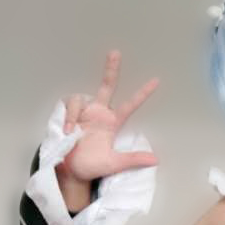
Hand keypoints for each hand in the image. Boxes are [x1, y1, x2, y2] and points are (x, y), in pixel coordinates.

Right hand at [60, 51, 159, 186]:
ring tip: (71, 133)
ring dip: (75, 115)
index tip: (156, 81)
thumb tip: (157, 159)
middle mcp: (99, 112)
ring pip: (80, 98)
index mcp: (112, 122)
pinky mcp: (69, 112)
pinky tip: (67, 130)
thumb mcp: (114, 163)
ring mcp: (84, 111)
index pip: (131, 105)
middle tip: (116, 53)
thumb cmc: (91, 166)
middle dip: (111, 69)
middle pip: (107, 85)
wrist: (69, 171)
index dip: (142, 93)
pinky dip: (68, 117)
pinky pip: (70, 104)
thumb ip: (134, 159)